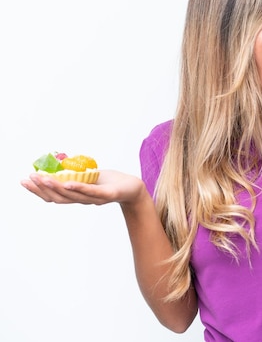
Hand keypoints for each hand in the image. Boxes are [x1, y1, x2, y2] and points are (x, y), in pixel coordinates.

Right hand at [21, 169, 147, 205]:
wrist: (133, 188)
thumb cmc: (111, 182)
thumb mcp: (89, 176)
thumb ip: (75, 174)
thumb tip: (58, 166)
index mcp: (78, 196)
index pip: (54, 196)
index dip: (38, 190)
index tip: (24, 181)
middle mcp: (84, 200)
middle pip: (58, 197)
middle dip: (41, 188)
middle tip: (28, 178)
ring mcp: (95, 198)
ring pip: (71, 194)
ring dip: (55, 186)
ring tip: (42, 178)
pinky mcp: (107, 194)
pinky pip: (90, 191)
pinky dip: (78, 187)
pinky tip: (67, 183)